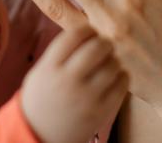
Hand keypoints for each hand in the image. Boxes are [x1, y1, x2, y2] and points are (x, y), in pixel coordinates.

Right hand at [21, 26, 127, 142]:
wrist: (39, 135)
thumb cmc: (43, 97)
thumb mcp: (42, 71)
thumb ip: (62, 51)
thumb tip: (91, 28)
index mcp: (50, 68)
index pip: (75, 35)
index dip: (87, 29)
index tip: (91, 32)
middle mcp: (67, 81)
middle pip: (97, 47)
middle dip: (104, 43)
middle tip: (104, 46)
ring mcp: (86, 98)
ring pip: (113, 65)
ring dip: (114, 60)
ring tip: (108, 63)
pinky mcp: (101, 112)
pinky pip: (122, 84)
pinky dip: (122, 76)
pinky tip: (115, 77)